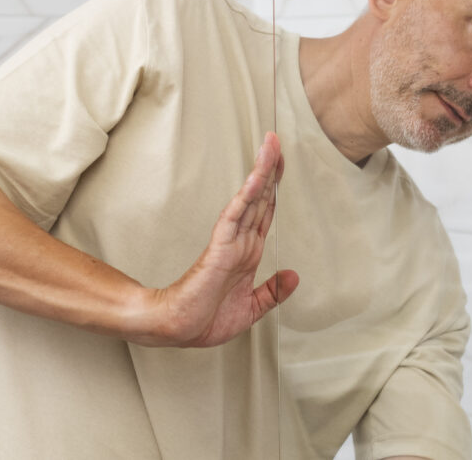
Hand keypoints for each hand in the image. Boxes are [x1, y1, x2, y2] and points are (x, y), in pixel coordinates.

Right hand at [147, 132, 298, 346]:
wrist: (177, 329)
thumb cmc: (205, 319)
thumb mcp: (251, 308)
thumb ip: (272, 292)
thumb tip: (294, 276)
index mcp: (248, 253)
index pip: (265, 212)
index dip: (275, 189)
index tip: (282, 165)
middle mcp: (241, 242)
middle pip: (260, 197)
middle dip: (271, 169)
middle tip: (276, 141)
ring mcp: (230, 241)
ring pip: (250, 199)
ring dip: (262, 172)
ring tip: (270, 147)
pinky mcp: (220, 246)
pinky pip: (236, 215)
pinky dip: (248, 195)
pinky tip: (258, 178)